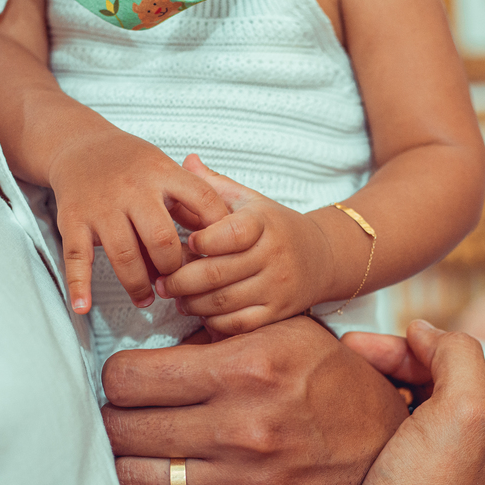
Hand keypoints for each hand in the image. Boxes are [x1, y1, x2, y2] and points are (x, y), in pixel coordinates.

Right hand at [49, 132, 228, 312]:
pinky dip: (78, 285)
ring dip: (137, 284)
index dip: (216, 232)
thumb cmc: (133, 167)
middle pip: (161, 238)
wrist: (80, 146)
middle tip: (175, 282)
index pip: (203, 200)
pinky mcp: (72, 220)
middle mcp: (132, 188)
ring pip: (123, 255)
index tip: (217, 256)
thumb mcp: (166, 170)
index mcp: (163, 173)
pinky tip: (83, 306)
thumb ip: (193, 202)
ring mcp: (101, 206)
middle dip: (172, 268)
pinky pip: (76, 257)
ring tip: (146, 298)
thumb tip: (218, 247)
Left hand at [100, 315, 408, 484]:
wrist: (392, 451)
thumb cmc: (329, 382)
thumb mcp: (287, 333)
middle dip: (112, 423)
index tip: (127, 384)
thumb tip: (151, 328)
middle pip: (123, 430)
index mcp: (247, 368)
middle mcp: (245, 428)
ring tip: (131, 457)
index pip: (128, 378)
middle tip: (120, 421)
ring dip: (122, 469)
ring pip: (135, 482)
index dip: (118, 379)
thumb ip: (220, 329)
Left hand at [154, 155, 335, 335]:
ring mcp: (277, 286)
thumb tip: (187, 160)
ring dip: (191, 303)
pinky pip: (239, 324)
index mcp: (264, 223)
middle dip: (181, 280)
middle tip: (161, 281)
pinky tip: (201, 313)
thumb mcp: (250, 200)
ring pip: (224, 301)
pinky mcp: (278, 312)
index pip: (230, 233)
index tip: (186, 243)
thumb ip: (215, 185)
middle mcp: (273, 255)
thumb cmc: (274, 226)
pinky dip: (214, 322)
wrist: (322, 257)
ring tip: (176, 296)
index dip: (201, 241)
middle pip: (217, 273)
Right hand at [332, 322, 484, 484]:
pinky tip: (326, 433)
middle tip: (339, 359)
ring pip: (391, 430)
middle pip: (423, 400)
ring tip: (328, 391)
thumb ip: (459, 356)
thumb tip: (427, 332)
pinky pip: (364, 461)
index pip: (453, 377)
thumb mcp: (464, 412)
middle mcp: (461, 483)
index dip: (407, 350)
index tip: (360, 344)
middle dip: (383, 373)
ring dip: (361, 403)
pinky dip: (346, 438)